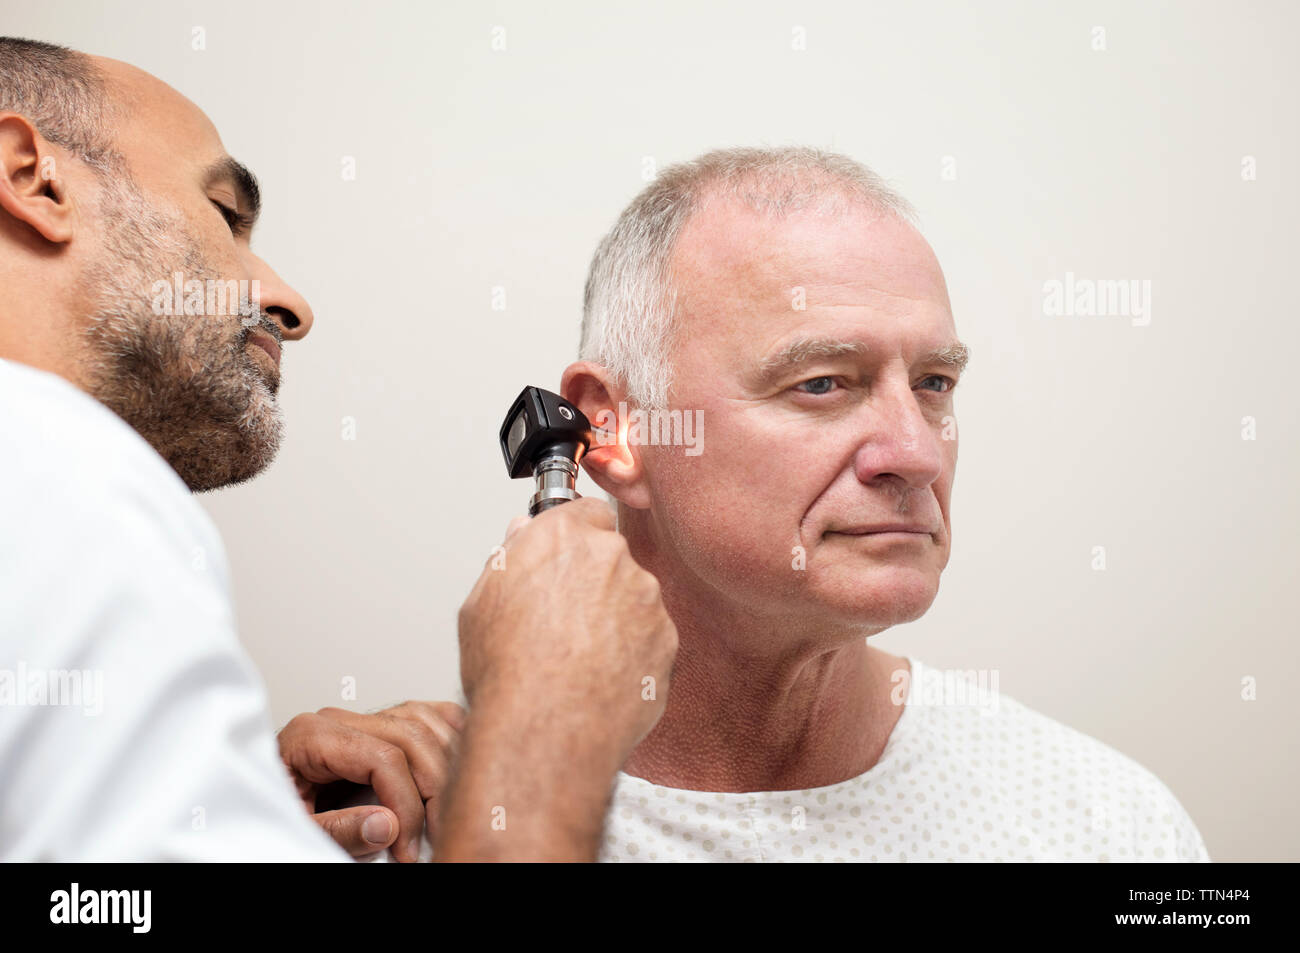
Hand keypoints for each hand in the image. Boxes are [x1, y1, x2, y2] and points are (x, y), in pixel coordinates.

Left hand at [277, 700, 464, 861]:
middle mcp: (337, 719)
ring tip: (445, 811)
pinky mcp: (373, 727)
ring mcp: (358, 719)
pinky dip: (446, 735)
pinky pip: (421, 717)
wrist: (249, 814)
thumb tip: (387, 824)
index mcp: (310, 735)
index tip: (409, 849)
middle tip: (437, 836)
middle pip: (411, 737)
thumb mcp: (295, 831)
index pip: (384, 757)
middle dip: (434, 789)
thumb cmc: (269, 818)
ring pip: (424, 721)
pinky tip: (457, 763)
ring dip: (446, 764)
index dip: (407, 806)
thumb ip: (338, 829)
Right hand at [438, 497, 677, 859]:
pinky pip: (651, 637)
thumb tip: (523, 537)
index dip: (575, 538)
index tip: (565, 558)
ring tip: (579, 657)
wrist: (546, 729)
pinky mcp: (667, 638)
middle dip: (594, 580)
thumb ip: (509, 558)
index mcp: (563, 535)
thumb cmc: (508, 670)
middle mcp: (611, 556)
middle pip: (610, 556)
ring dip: (616, 617)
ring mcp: (646, 597)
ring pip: (634, 598)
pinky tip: (601, 676)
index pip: (585, 513)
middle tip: (564, 619)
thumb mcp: (480, 602)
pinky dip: (633, 652)